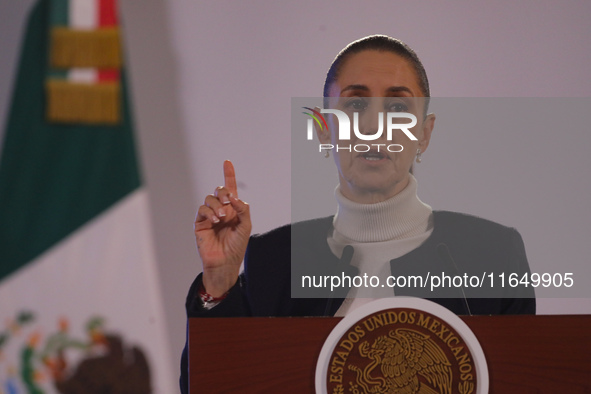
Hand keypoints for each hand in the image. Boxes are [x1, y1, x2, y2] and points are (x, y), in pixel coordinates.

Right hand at [194, 160, 251, 296]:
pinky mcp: (200, 223)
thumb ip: (243, 209)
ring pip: (209, 199)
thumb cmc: (237, 246)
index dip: (228, 174)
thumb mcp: (246, 226)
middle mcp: (221, 210)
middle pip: (219, 190)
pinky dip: (209, 212)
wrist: (225, 262)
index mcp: (233, 209)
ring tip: (221, 217)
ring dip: (217, 205)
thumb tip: (235, 198)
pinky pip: (202, 210)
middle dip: (224, 192)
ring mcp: (210, 216)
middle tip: (229, 201)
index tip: (227, 162)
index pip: (230, 188)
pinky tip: (214, 221)